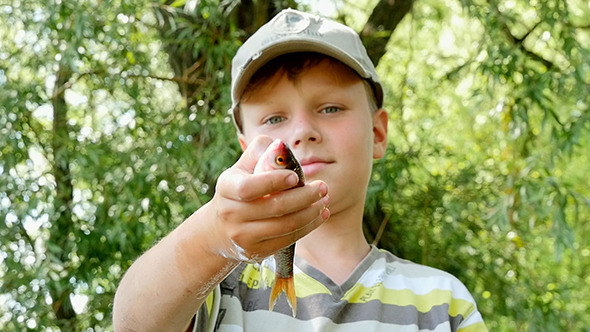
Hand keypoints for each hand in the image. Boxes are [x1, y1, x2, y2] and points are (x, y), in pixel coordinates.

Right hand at [210, 136, 329, 261]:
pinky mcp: (257, 251)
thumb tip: (281, 146)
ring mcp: (243, 235)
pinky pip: (288, 239)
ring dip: (311, 213)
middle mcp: (231, 213)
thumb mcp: (243, 166)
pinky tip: (320, 215)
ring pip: (285, 225)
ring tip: (324, 200)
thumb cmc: (239, 187)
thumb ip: (261, 151)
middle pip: (274, 207)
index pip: (249, 187)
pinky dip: (308, 227)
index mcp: (227, 187)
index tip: (295, 176)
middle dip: (304, 197)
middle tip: (323, 187)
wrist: (220, 229)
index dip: (273, 182)